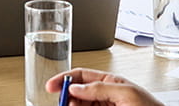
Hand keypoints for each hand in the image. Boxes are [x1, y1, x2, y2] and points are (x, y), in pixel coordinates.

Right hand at [45, 69, 163, 105]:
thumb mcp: (127, 93)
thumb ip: (100, 87)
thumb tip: (77, 86)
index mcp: (111, 82)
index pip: (82, 76)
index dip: (65, 79)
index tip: (51, 86)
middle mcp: (105, 95)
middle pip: (77, 93)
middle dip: (67, 97)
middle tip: (62, 104)